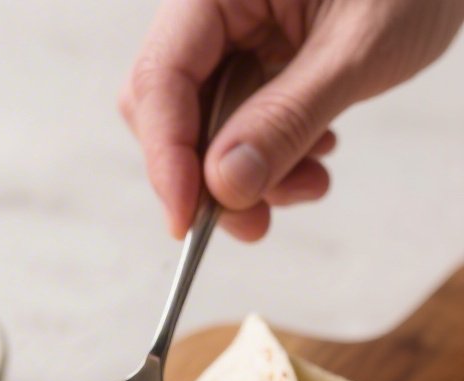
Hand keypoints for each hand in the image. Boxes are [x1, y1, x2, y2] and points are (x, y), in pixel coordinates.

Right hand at [120, 0, 463, 239]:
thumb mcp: (355, 50)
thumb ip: (286, 118)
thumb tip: (225, 185)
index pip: (161, 79)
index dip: (167, 157)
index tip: (188, 220)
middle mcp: (216, 9)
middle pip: (170, 109)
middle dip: (210, 176)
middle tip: (252, 222)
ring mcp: (238, 35)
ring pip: (208, 126)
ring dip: (252, 175)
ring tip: (311, 182)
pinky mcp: (262, 59)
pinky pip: (244, 122)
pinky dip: (274, 155)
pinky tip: (317, 151)